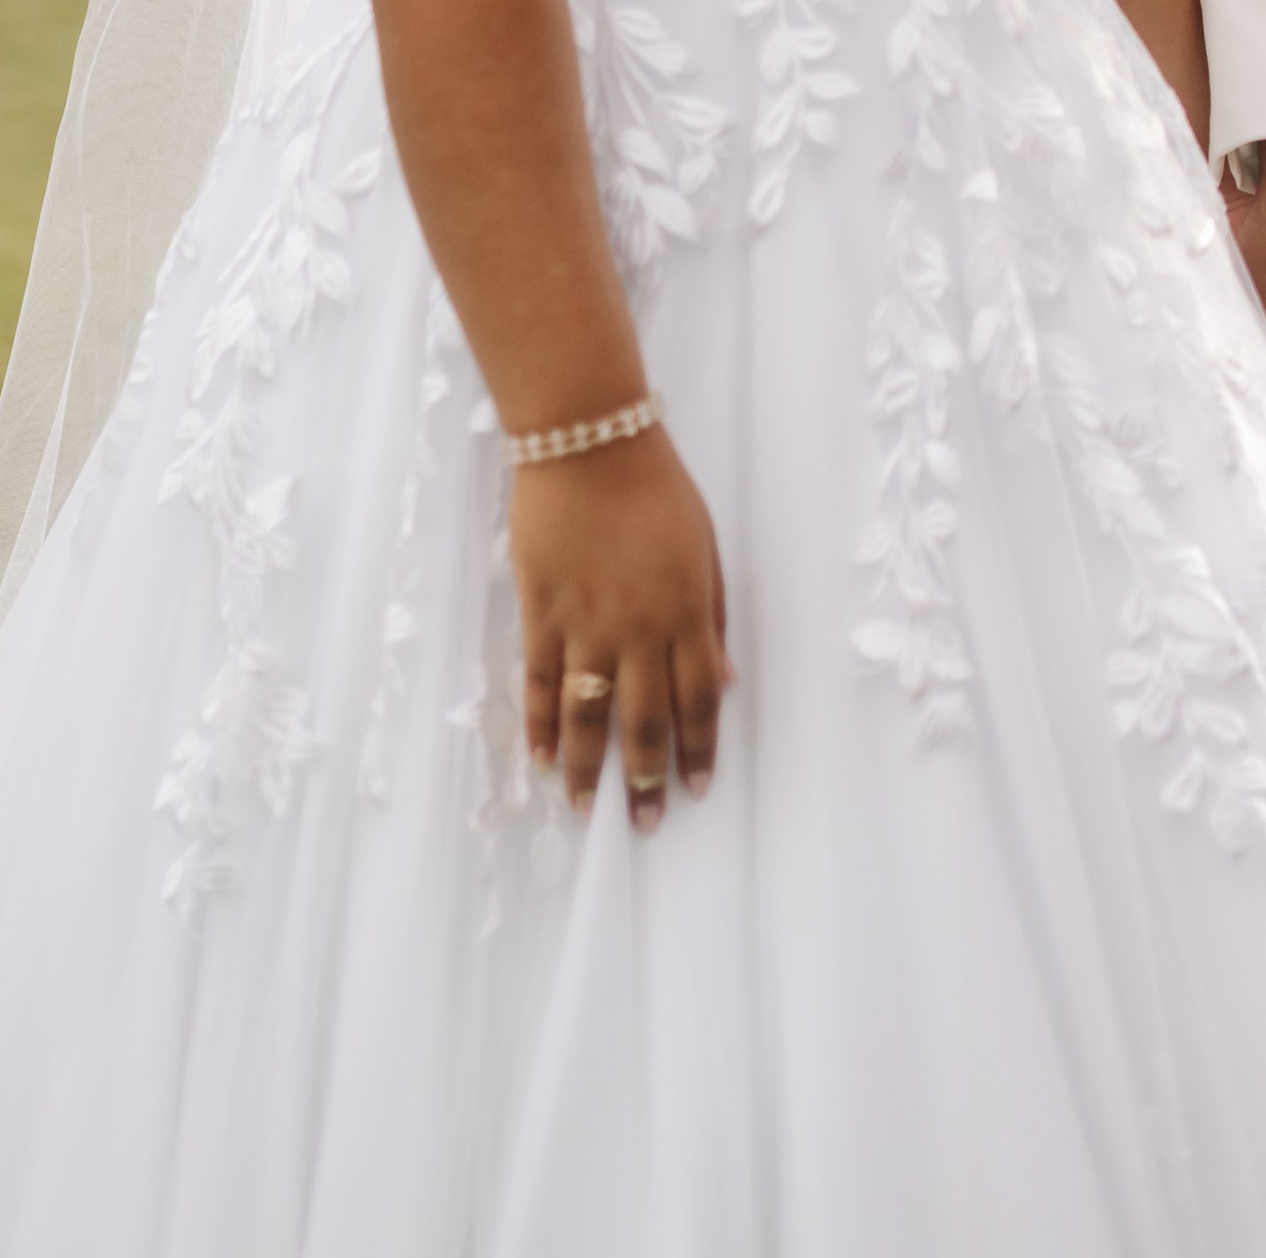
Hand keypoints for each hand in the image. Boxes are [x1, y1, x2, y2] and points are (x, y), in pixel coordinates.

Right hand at [512, 424, 730, 825]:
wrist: (589, 443)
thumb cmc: (656, 488)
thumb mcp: (706, 546)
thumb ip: (713, 616)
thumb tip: (725, 680)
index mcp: (687, 611)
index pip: (698, 699)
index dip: (698, 749)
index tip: (695, 788)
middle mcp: (639, 628)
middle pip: (645, 720)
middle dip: (647, 777)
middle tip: (644, 821)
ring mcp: (586, 624)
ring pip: (589, 714)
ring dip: (588, 768)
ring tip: (586, 808)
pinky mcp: (541, 613)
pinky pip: (541, 682)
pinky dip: (540, 725)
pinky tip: (542, 759)